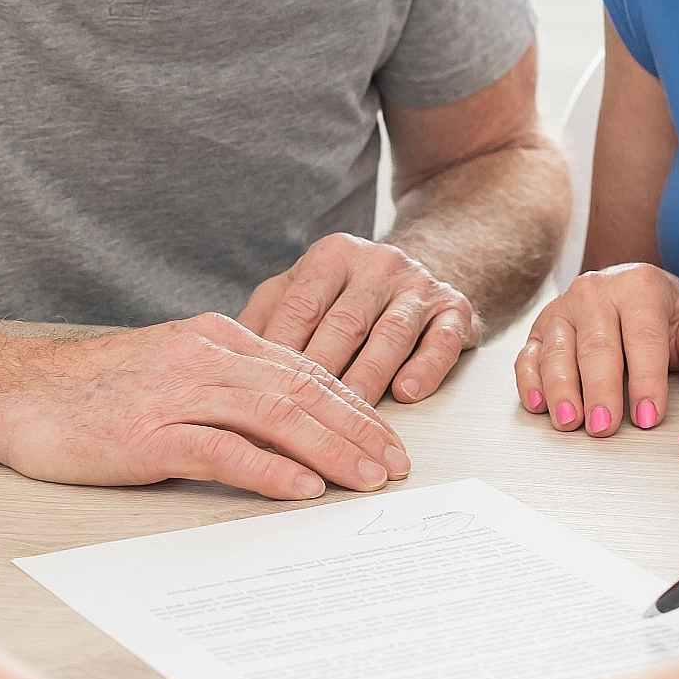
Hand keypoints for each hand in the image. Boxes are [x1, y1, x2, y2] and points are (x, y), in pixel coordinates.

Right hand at [0, 313, 413, 499]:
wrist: (13, 391)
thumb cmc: (89, 391)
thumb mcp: (169, 371)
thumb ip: (223, 386)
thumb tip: (281, 420)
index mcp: (214, 340)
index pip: (302, 370)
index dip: (353, 405)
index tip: (388, 439)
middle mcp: (202, 359)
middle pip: (301, 390)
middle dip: (357, 429)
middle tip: (397, 467)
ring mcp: (174, 394)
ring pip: (273, 416)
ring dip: (330, 450)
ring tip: (367, 480)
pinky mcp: (146, 435)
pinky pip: (220, 450)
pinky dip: (266, 469)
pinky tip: (301, 489)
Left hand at [239, 233, 475, 402]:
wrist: (430, 264)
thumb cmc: (350, 294)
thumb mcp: (303, 291)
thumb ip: (267, 317)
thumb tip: (221, 359)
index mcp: (332, 258)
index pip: (299, 308)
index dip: (277, 355)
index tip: (257, 396)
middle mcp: (376, 265)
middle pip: (343, 325)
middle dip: (321, 377)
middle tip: (299, 421)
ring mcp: (418, 285)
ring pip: (390, 335)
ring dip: (369, 379)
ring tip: (350, 419)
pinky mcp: (456, 308)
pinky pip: (442, 340)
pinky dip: (424, 367)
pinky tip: (407, 393)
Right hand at [514, 263, 678, 436]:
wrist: (628, 287)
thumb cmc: (661, 310)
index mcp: (639, 286)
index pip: (644, 338)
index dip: (646, 380)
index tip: (648, 415)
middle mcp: (595, 292)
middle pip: (596, 347)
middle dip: (600, 390)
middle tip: (604, 426)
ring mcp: (562, 308)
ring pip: (558, 351)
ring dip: (561, 390)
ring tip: (569, 421)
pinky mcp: (539, 327)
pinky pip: (529, 355)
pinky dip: (530, 381)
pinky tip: (539, 405)